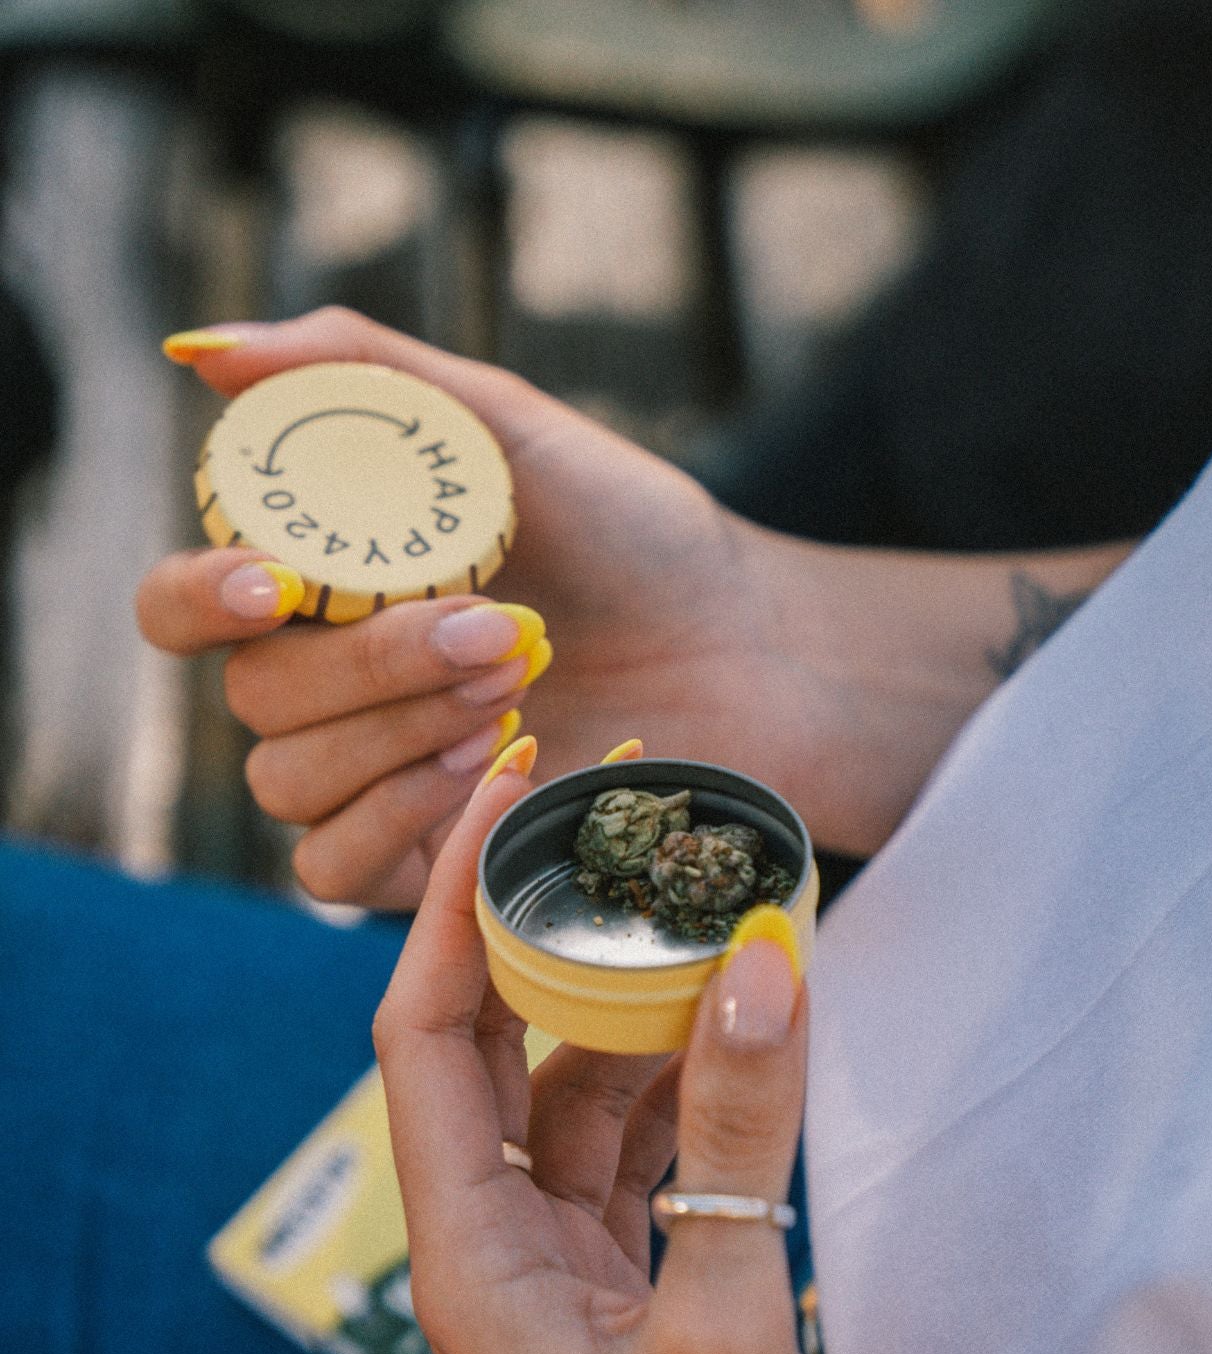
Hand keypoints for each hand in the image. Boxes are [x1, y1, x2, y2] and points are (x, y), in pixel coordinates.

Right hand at [140, 308, 1131, 907]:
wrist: (745, 651)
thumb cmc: (638, 535)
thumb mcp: (512, 428)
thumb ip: (366, 378)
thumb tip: (204, 348)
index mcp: (331, 587)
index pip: (185, 606)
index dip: (200, 598)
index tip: (276, 584)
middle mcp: (334, 684)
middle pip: (255, 698)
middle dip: (371, 664)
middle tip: (501, 630)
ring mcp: (376, 775)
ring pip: (286, 781)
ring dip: (394, 735)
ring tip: (517, 688)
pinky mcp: (422, 857)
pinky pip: (331, 865)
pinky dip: (396, 818)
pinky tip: (494, 769)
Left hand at [372, 750, 847, 1353]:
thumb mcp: (725, 1325)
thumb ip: (736, 1142)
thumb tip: (761, 966)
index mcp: (469, 1254)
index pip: (422, 1032)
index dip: (449, 903)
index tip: (506, 793)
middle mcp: (496, 1239)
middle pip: (493, 1039)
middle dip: (540, 923)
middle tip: (604, 815)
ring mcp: (564, 1254)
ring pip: (576, 1083)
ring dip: (628, 996)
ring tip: (686, 907)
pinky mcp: (631, 1271)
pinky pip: (637, 1137)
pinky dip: (680, 1071)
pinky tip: (731, 1023)